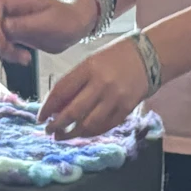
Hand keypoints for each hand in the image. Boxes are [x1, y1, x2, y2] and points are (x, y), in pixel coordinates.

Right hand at [0, 0, 100, 64]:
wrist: (77, 24)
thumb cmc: (68, 21)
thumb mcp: (46, 24)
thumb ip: (23, 25)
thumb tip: (3, 28)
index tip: (4, 42)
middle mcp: (15, 7)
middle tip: (12, 51)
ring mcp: (15, 19)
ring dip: (4, 49)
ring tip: (23, 57)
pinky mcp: (18, 31)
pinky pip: (4, 41)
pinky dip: (9, 53)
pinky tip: (24, 57)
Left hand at [39, 34, 153, 135]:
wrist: (150, 54)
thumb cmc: (117, 56)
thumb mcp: (92, 61)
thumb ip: (75, 82)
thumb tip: (56, 107)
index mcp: (89, 67)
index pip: (62, 91)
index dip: (48, 107)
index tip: (41, 117)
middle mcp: (101, 84)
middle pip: (73, 112)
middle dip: (57, 125)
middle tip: (49, 131)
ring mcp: (114, 98)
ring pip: (87, 125)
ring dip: (72, 133)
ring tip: (63, 136)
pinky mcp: (125, 110)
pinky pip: (103, 127)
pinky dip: (90, 133)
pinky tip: (81, 133)